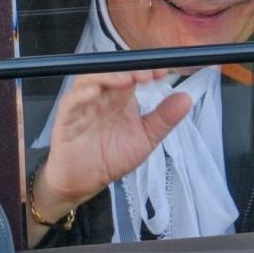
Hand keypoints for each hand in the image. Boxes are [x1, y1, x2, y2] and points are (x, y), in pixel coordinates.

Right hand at [34, 69, 191, 217]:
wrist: (84, 182)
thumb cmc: (110, 157)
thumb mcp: (144, 139)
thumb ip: (163, 119)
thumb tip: (187, 99)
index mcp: (120, 98)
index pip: (133, 74)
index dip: (147, 69)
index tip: (164, 72)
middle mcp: (102, 97)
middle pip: (112, 71)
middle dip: (130, 70)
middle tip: (148, 75)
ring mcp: (83, 105)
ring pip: (90, 79)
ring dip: (108, 77)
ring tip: (127, 80)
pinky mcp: (66, 119)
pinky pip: (71, 101)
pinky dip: (82, 94)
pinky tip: (95, 93)